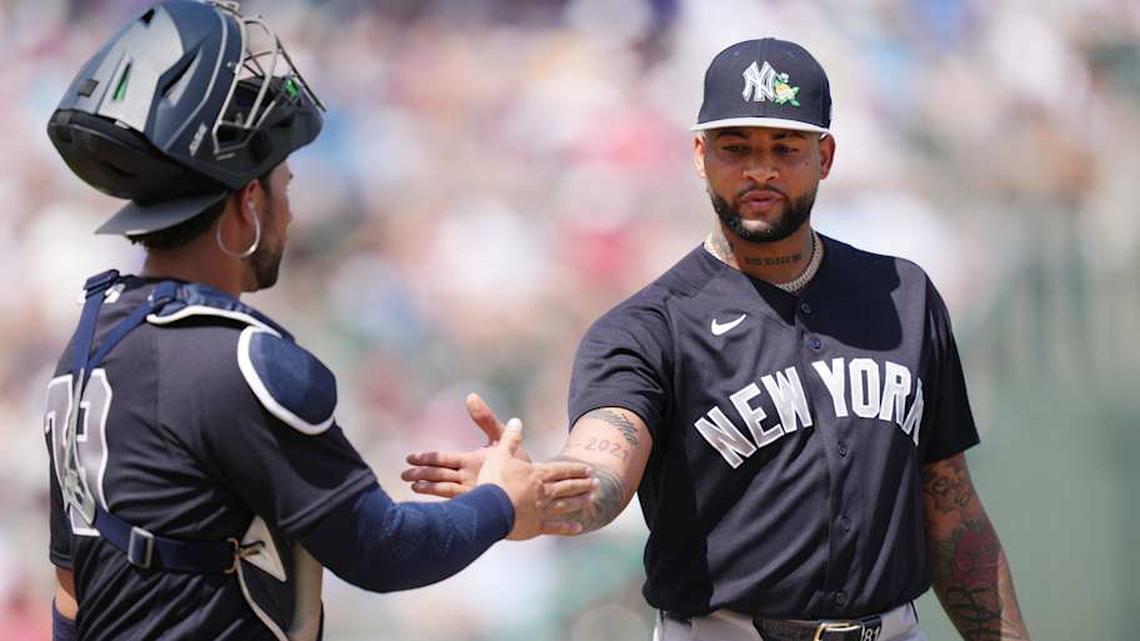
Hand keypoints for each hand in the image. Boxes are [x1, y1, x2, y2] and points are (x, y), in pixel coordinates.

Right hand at [402, 393, 528, 497]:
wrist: (534, 481)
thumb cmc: (516, 458)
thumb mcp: (500, 437)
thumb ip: (485, 419)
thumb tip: (470, 396)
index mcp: (469, 460)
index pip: (444, 459)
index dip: (428, 458)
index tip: (410, 457)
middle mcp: (468, 476)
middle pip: (440, 474)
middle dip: (422, 474)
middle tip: (404, 475)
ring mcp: (473, 490)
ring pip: (446, 489)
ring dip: (430, 488)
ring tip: (414, 487)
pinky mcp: (480, 502)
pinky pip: (460, 503)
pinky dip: (447, 504)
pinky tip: (436, 508)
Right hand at [476, 417, 595, 539]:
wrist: (488, 510)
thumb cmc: (493, 482)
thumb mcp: (500, 454)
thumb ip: (510, 438)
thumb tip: (516, 421)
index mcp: (537, 474)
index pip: (561, 470)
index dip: (576, 469)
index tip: (589, 469)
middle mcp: (544, 492)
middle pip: (568, 486)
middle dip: (583, 484)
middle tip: (597, 483)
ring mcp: (542, 510)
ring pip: (566, 505)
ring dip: (580, 501)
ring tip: (592, 498)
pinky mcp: (535, 527)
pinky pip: (555, 527)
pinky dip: (567, 528)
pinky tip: (578, 528)